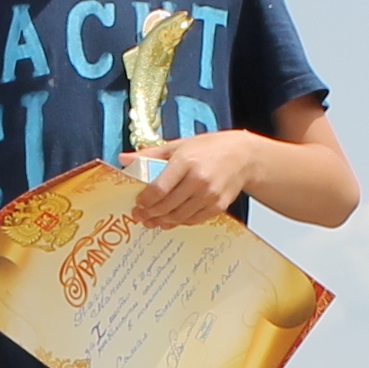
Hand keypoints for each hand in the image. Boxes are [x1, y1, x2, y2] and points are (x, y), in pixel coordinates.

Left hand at [129, 132, 258, 226]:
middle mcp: (198, 180)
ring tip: (151, 221)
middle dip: (149, 213)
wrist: (244, 156)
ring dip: (162, 221)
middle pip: (166, 205)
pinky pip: (193, 220)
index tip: (137, 203)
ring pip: (178, 216)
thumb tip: (124, 159)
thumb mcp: (179, 145)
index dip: (144, 201)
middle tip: (139, 216)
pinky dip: (179, 222)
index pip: (158, 188)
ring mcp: (209, 195)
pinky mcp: (218, 206)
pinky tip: (170, 220)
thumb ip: (150, 154)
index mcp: (185, 161)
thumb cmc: (210, 148)